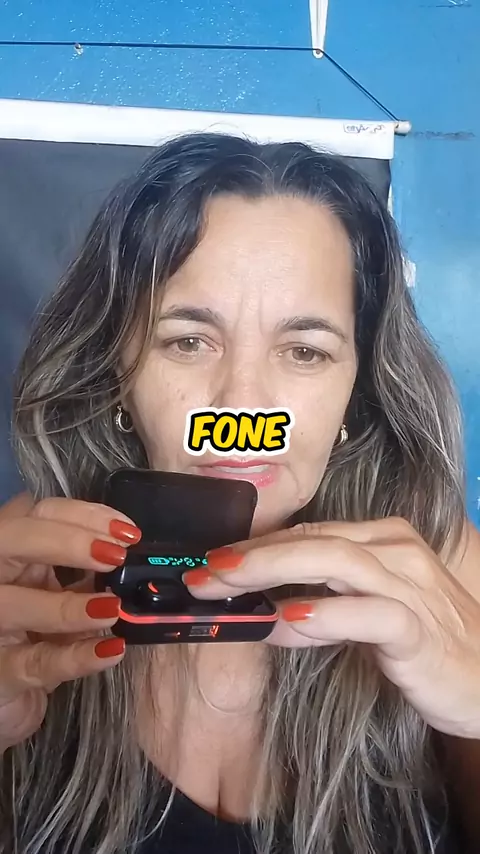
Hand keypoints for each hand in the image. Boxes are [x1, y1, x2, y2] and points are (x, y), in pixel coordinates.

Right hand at [0, 493, 140, 750]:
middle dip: (65, 541)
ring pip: (13, 604)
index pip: (40, 514)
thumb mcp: (59, 597)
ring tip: (112, 608)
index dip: (81, 515)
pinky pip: (34, 663)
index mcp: (13, 554)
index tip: (126, 533)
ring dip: (67, 605)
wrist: (6, 698)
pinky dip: (75, 657)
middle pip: (12, 539)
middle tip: (115, 555)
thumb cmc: (35, 636)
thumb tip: (135, 557)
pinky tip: (111, 650)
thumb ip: (86, 575)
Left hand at [183, 517, 479, 738]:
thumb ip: (325, 594)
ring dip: (272, 572)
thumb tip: (261, 596)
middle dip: (251, 554)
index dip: (255, 545)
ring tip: (225, 588)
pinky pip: (364, 614)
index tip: (209, 561)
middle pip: (313, 539)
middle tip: (203, 572)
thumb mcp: (369, 607)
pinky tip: (284, 622)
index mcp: (383, 539)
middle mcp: (397, 551)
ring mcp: (411, 586)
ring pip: (334, 562)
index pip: (308, 532)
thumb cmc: (424, 641)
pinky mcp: (419, 629)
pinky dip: (321, 616)